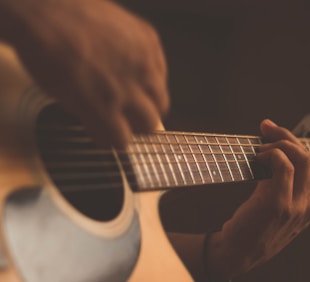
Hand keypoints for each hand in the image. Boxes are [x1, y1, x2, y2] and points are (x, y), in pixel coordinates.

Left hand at [3, 0, 168, 147]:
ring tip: (136, 95)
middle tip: (130, 119)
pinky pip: (162, 70)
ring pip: (162, 100)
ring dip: (150, 104)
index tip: (115, 135)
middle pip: (151, 124)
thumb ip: (91, 120)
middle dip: (140, 126)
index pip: (123, 141)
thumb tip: (106, 134)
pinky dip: (153, 77)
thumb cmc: (47, 52)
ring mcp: (143, 62)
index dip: (118, 140)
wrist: (49, 9)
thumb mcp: (63, 98)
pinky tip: (137, 71)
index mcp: (104, 106)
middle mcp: (129, 87)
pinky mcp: (149, 40)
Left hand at [208, 119, 309, 279]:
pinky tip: (257, 157)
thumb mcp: (272, 211)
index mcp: (307, 207)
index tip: (275, 133)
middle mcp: (307, 206)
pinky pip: (282, 166)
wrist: (236, 254)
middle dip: (288, 137)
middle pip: (309, 158)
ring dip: (279, 144)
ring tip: (260, 146)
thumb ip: (278, 188)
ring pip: (300, 158)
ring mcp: (295, 206)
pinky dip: (271, 154)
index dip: (295, 144)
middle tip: (267, 128)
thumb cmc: (249, 229)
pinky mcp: (277, 203)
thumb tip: (270, 157)